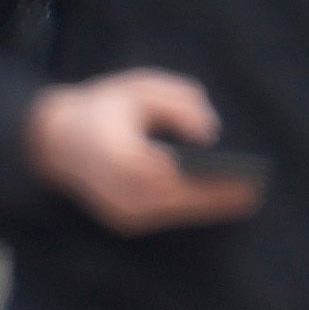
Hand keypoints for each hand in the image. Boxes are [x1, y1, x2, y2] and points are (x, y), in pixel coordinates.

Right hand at [25, 69, 264, 233]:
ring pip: (172, 212)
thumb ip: (177, 101)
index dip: (206, 181)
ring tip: (243, 195)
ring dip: (208, 207)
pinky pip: (163, 216)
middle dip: (217, 198)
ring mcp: (118, 211)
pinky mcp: (122, 222)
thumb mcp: (140, 87)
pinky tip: (216, 199)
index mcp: (118, 153)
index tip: (239, 177)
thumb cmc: (103, 108)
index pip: (168, 172)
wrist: (55, 140)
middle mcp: (117, 189)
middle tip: (253, 192)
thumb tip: (208, 133)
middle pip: (176, 200)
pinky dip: (189, 208)